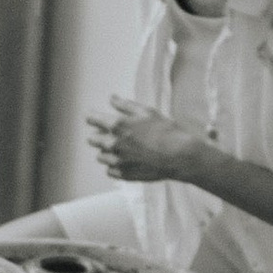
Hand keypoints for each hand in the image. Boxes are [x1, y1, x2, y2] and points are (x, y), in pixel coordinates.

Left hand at [86, 100, 210, 188]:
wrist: (180, 156)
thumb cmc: (166, 131)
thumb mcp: (147, 112)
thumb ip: (125, 105)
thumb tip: (111, 98)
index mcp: (117, 126)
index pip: (92, 119)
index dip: (93, 118)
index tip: (94, 118)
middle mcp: (113, 144)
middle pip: (93, 140)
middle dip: (99, 135)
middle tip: (112, 134)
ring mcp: (118, 161)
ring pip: (101, 156)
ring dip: (107, 152)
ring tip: (122, 149)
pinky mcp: (124, 174)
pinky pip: (110, 170)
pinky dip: (115, 166)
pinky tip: (126, 161)